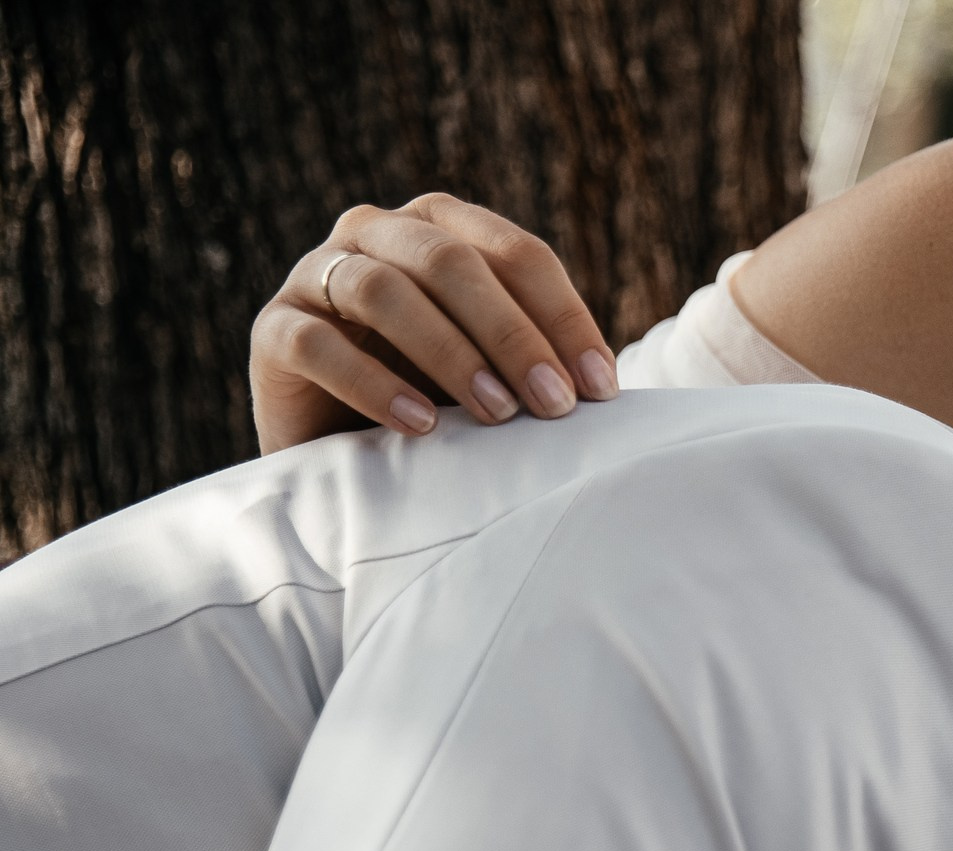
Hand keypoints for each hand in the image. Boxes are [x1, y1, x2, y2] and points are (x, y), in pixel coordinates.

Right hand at [250, 194, 619, 452]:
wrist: (341, 449)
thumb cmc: (438, 400)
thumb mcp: (498, 372)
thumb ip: (540, 361)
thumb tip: (609, 392)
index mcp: (443, 229)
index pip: (517, 254)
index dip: (563, 319)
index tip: (600, 391)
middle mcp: (376, 234)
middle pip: (450, 262)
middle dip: (512, 335)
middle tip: (553, 405)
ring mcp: (316, 275)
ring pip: (383, 290)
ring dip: (449, 353)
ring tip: (496, 413)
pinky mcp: (273, 330)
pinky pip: (318, 343)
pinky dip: (372, 384)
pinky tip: (420, 427)